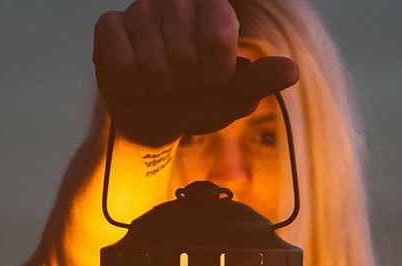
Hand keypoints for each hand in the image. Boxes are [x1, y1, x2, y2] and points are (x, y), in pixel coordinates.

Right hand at [93, 0, 298, 146]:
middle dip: (186, 87)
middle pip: (185, 55)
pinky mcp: (108, 26)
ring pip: (154, 64)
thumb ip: (261, 80)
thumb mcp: (234, 94)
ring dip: (161, 90)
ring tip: (162, 86)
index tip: (213, 81)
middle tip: (183, 86)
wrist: (156, 117)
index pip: (217, 38)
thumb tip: (292, 72)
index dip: (215, 75)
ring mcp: (140, 9)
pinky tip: (139, 85)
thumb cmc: (200, 98)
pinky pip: (124, 63)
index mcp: (213, 5)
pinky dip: (135, 87)